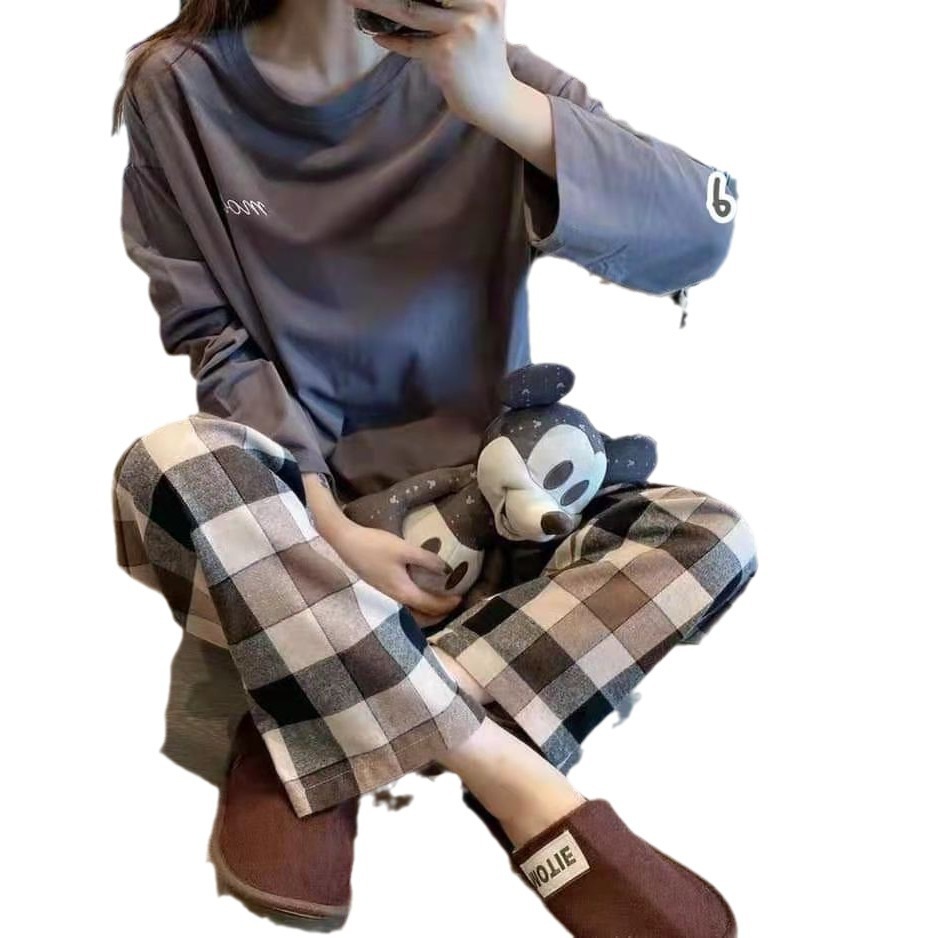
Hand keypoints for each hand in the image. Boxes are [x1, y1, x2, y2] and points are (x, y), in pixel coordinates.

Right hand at [328, 519, 462, 624]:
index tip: (461, 597)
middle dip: (439, 614)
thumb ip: (427, 559)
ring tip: (439, 603)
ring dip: (427, 612)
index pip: (431, 606)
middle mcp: (394, 600)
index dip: (448, 604)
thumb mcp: (404, 549)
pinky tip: (418, 593)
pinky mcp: (381, 591)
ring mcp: (385, 597)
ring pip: (411, 613)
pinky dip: (415, 606)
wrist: (345, 542)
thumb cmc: (374, 545)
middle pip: (421, 617)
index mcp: (403, 593)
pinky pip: (403, 606)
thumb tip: (447, 569)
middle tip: (453, 604)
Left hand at [347, 0, 516, 126]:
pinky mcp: (446, 55)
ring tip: (354, 0)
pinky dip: (392, 41)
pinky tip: (378, 35)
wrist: (498, 102)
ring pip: (409, 10)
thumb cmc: (483, 60)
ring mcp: (463, 30)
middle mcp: (480, 6)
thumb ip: (455, 4)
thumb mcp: (480, 19)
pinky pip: (411, 44)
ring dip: (377, 4)